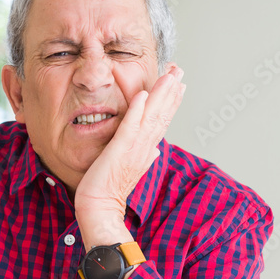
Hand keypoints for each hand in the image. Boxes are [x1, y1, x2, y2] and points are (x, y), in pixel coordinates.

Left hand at [74, 63, 185, 239]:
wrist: (99, 208)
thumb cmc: (109, 190)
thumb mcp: (130, 170)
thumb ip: (144, 157)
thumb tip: (155, 151)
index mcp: (146, 151)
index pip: (162, 121)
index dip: (172, 102)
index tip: (179, 84)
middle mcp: (144, 148)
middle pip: (162, 114)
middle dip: (172, 91)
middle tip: (180, 69)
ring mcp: (133, 149)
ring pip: (152, 116)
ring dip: (162, 95)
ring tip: (170, 76)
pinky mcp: (119, 150)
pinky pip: (130, 127)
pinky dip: (137, 110)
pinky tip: (144, 94)